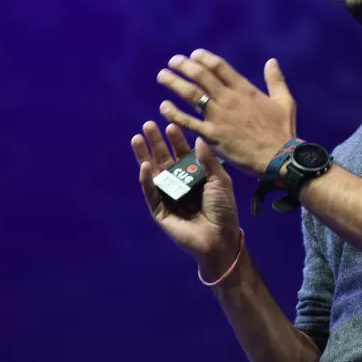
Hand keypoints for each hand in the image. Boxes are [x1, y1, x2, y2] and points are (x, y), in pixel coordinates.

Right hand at [131, 121, 241, 266]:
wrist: (220, 237)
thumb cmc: (223, 209)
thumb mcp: (220, 181)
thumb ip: (207, 161)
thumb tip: (197, 139)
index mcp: (195, 176)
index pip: (182, 154)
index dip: (176, 140)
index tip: (170, 125)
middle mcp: (180, 184)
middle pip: (165, 159)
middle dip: (156, 142)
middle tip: (148, 124)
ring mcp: (168, 196)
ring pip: (154, 173)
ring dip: (145, 156)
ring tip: (137, 138)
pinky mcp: (160, 210)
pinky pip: (151, 193)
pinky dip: (147, 180)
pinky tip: (145, 165)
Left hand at [155, 49, 296, 177]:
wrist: (278, 157)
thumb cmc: (282, 131)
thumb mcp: (285, 101)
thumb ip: (276, 80)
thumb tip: (272, 61)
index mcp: (245, 89)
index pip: (219, 67)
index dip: (204, 58)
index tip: (194, 55)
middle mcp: (228, 99)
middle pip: (201, 76)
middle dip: (184, 65)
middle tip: (173, 61)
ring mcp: (218, 117)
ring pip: (190, 94)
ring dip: (174, 83)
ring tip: (162, 76)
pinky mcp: (212, 135)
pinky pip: (188, 122)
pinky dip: (174, 113)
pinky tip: (163, 107)